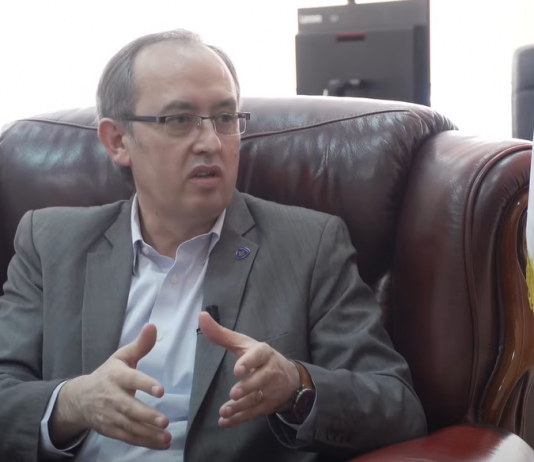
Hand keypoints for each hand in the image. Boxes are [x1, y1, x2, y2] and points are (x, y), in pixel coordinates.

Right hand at [50, 324, 170, 449]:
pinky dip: (144, 442)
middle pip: (129, 408)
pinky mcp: (111, 430)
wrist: (79, 398)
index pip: (131, 379)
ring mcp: (110, 415)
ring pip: (129, 426)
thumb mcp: (122, 357)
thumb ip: (140, 345)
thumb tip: (152, 326)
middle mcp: (112, 397)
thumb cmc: (109, 374)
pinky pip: (128, 437)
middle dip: (146, 415)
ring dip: (148, 433)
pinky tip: (161, 443)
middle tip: (164, 420)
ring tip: (166, 436)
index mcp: (116, 376)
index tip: (161, 390)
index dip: (145, 384)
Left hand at [198, 312, 299, 427]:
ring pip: (256, 399)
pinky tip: (224, 422)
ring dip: (240, 407)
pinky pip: (253, 414)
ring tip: (224, 411)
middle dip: (247, 387)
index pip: (259, 356)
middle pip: (260, 380)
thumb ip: (222, 334)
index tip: (237, 370)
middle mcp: (269, 372)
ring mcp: (269, 391)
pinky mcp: (266, 406)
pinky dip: (238, 419)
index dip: (249, 362)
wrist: (290, 379)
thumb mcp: (243, 344)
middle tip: (233, 393)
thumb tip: (202, 316)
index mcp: (264, 353)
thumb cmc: (259, 357)